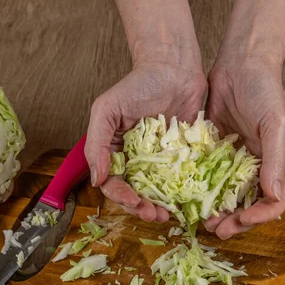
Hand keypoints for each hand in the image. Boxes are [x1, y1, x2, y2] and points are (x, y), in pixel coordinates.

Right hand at [85, 60, 206, 221]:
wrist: (173, 68)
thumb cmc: (138, 84)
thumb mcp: (107, 109)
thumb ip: (96, 143)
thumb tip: (97, 179)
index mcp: (117, 151)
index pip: (114, 183)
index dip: (121, 196)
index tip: (133, 201)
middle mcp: (138, 160)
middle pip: (137, 193)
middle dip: (143, 207)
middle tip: (155, 215)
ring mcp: (162, 160)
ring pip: (160, 192)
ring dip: (162, 206)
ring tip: (170, 214)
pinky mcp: (184, 156)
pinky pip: (183, 179)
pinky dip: (185, 193)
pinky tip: (188, 202)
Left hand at [204, 59, 284, 238]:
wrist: (241, 64)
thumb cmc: (266, 90)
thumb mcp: (276, 124)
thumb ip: (275, 160)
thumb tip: (274, 196)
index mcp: (282, 164)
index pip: (275, 201)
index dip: (259, 216)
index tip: (240, 221)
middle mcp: (262, 167)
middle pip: (252, 205)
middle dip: (236, 221)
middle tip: (216, 229)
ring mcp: (240, 161)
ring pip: (230, 196)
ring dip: (219, 211)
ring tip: (203, 220)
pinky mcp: (219, 153)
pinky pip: (212, 178)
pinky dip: (204, 192)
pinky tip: (191, 199)